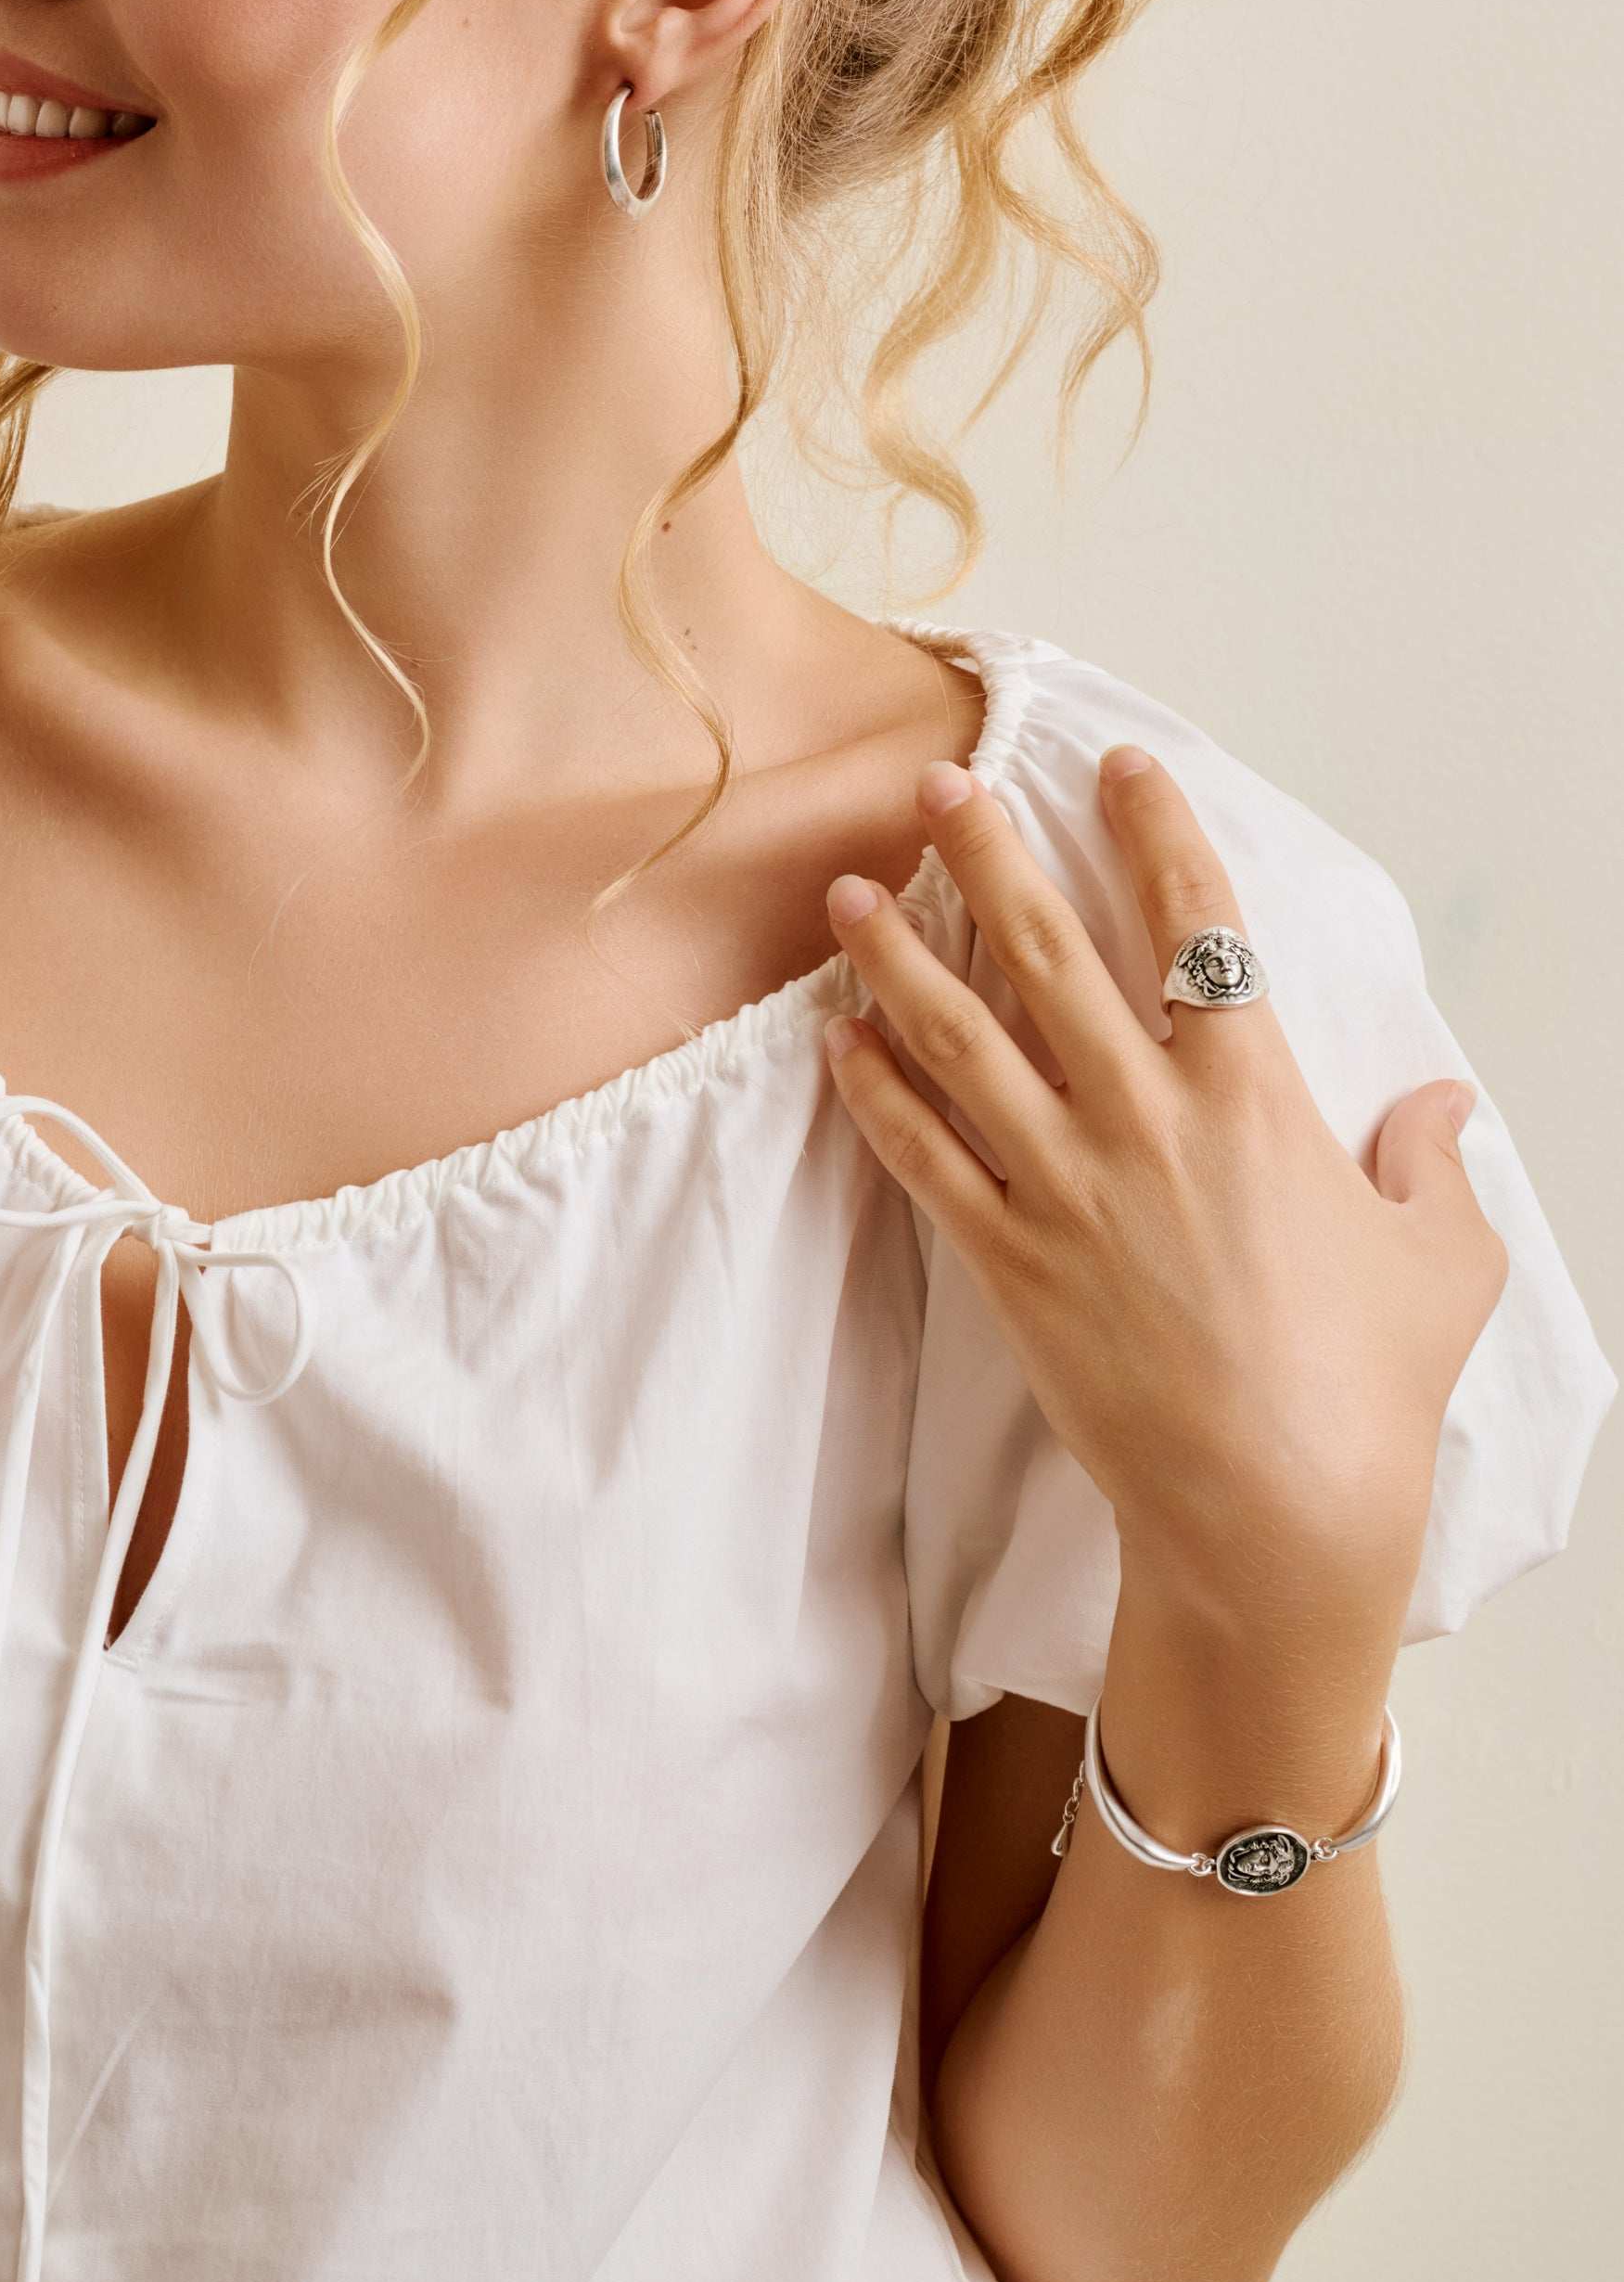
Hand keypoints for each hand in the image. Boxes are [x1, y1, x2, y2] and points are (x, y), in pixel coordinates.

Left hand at [820, 749, 1509, 1629]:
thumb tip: (1444, 1105)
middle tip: (938, 782)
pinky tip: (837, 1039)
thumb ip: (1435, 1168)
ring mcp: (1066, 1189)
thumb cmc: (1366, 1393)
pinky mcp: (1008, 1261)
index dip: (1156, 833)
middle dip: (988, 854)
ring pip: (961, 1040)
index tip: (1117, 767)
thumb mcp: (1442, 1265)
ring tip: (847, 890)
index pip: (1199, 927)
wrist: (1273, 1514)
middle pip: (1048, 953)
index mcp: (1255, 1100)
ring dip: (896, 956)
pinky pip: (922, 1156)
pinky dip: (875, 1092)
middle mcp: (1146, 1123)